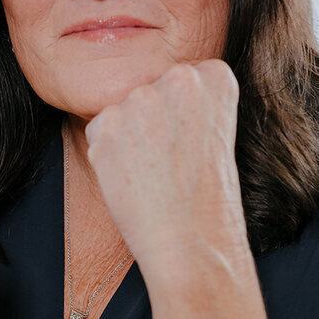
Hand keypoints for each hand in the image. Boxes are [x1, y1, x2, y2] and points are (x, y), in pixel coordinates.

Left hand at [84, 60, 247, 288]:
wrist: (191, 241)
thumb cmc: (209, 200)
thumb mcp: (218, 134)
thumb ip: (190, 104)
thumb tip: (155, 97)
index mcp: (215, 77)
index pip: (187, 78)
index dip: (185, 115)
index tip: (193, 142)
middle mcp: (178, 78)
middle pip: (152, 90)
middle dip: (154, 121)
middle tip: (171, 161)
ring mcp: (140, 100)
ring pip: (124, 110)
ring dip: (130, 136)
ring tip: (153, 173)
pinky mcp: (107, 125)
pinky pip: (100, 130)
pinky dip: (108, 153)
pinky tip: (132, 178)